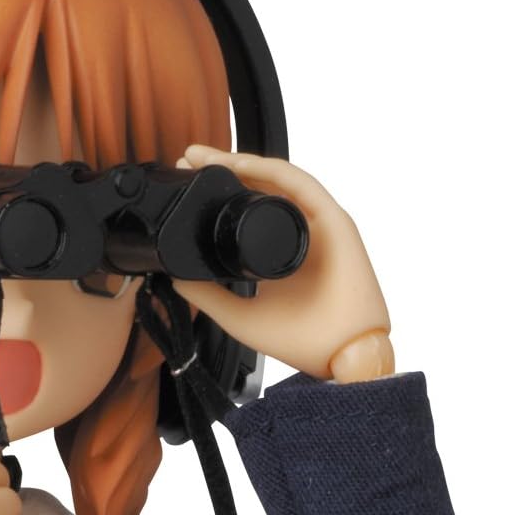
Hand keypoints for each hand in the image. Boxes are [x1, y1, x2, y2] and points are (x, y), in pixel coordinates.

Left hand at [172, 145, 394, 381]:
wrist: (341, 357)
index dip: (219, 191)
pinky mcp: (336, 221)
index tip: (187, 181)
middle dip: (224, 167)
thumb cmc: (303, 340)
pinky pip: (301, 185)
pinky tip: (243, 165)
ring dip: (243, 162)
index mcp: (281, 251)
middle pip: (261, 187)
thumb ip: (208, 296)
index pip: (248, 209)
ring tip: (209, 156)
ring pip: (277, 180)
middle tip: (190, 157)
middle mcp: (300, 232)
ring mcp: (318, 224)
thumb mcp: (239, 315)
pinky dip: (271, 171)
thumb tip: (173, 276)